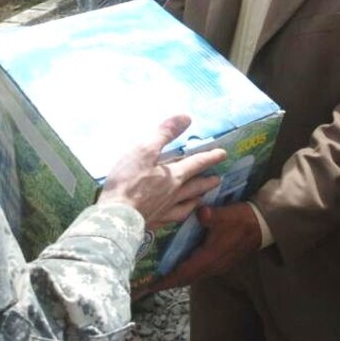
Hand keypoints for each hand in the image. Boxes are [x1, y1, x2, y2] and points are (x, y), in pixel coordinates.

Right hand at [98, 115, 224, 228]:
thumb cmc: (129, 181)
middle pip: (195, 186)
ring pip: (187, 204)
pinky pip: (173, 218)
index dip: (210, 157)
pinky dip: (180, 215)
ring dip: (197, 198)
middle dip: (207, 181)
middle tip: (218, 179)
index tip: (223, 154)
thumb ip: (165, 134)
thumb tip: (186, 118)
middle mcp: (174, 194)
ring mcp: (165, 210)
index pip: (196, 164)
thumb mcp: (145, 150)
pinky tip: (177, 216)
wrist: (117, 217)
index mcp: (173, 176)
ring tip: (201, 197)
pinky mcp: (154, 222)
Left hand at [143, 202, 260, 292]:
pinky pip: (200, 269)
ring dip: (179, 276)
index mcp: (210, 256)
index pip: (184, 273)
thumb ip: (211, 216)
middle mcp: (212, 265)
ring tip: (163, 274)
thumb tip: (199, 212)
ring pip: (194, 275)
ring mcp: (218, 264)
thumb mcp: (226, 215)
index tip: (152, 286)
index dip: (168, 280)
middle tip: (152, 282)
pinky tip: (182, 262)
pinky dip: (188, 270)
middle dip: (170, 281)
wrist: (262, 226)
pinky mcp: (221, 260)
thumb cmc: (242, 220)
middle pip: (187, 278)